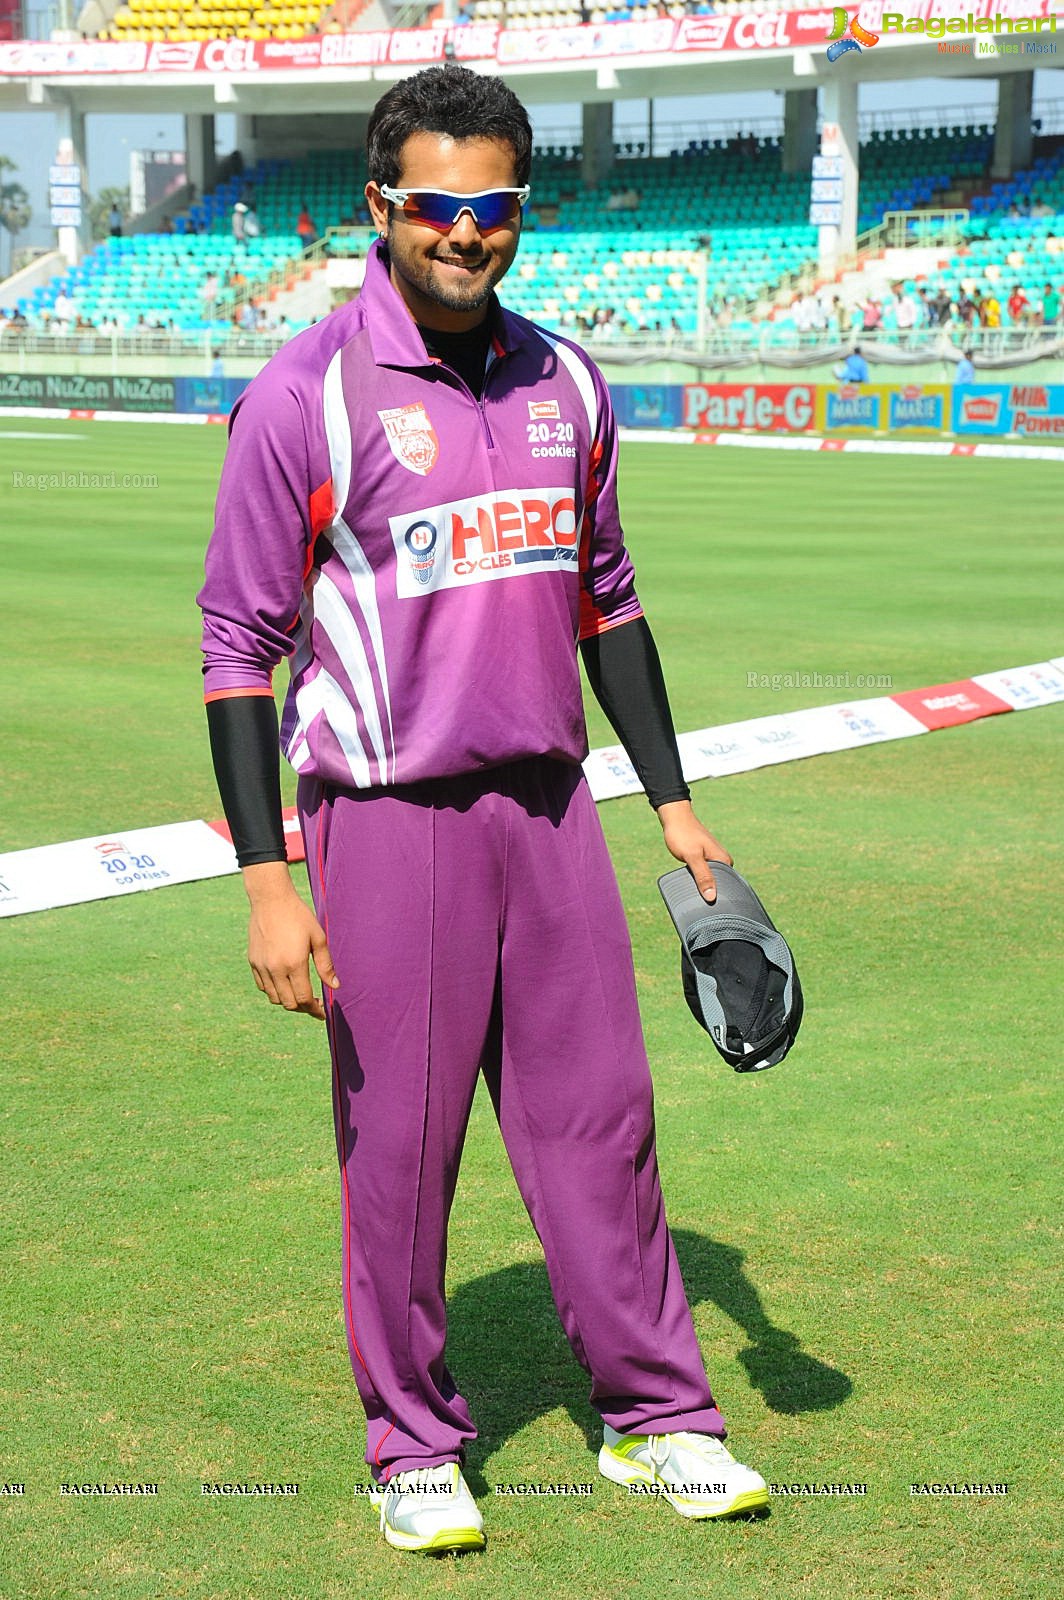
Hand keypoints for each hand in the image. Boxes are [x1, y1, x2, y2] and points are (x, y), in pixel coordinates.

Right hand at [242, 862, 338, 1019]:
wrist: (271, 900)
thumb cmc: (298, 916)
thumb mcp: (318, 938)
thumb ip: (326, 965)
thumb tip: (334, 986)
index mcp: (294, 963)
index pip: (303, 999)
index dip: (314, 1009)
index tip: (322, 1011)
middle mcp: (276, 969)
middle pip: (288, 1003)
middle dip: (303, 1008)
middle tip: (313, 1002)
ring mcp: (262, 966)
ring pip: (274, 998)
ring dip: (288, 1001)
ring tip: (299, 993)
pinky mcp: (253, 962)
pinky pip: (263, 986)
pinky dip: (274, 991)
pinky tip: (284, 983)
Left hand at [656, 799, 732, 901]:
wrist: (675, 818)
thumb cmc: (683, 834)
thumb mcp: (692, 856)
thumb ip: (702, 876)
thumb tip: (712, 897)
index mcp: (724, 861)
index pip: (727, 888)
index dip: (718, 898)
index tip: (708, 909)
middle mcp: (722, 861)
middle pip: (719, 885)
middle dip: (710, 894)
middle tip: (699, 905)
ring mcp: (713, 860)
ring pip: (710, 880)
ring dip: (703, 888)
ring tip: (695, 898)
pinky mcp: (704, 859)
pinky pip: (704, 875)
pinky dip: (698, 881)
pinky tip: (692, 887)